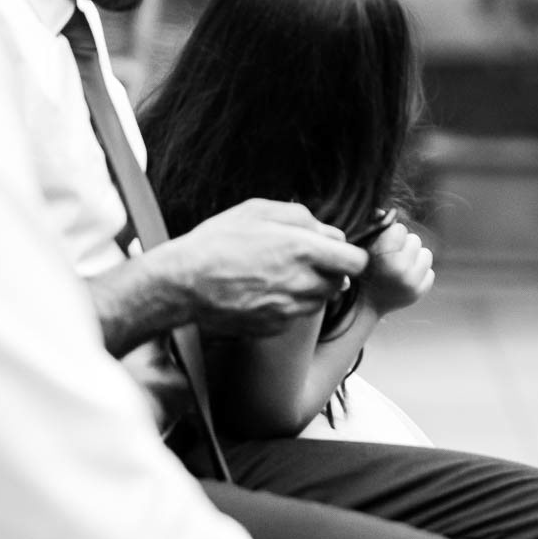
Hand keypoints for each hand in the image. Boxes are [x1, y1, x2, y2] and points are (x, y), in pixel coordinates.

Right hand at [170, 199, 368, 333]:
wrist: (181, 283)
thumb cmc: (216, 242)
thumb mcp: (259, 211)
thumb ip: (303, 218)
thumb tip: (330, 232)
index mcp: (302, 249)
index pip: (356, 262)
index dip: (350, 256)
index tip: (337, 252)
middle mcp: (301, 282)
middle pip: (340, 283)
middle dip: (329, 271)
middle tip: (302, 261)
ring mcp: (289, 309)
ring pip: (318, 300)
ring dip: (309, 288)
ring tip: (277, 274)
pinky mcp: (274, 327)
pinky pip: (295, 315)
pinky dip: (288, 304)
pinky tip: (262, 291)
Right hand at [361, 220, 434, 313]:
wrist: (363, 304)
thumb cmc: (361, 268)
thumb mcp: (362, 246)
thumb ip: (374, 227)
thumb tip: (387, 211)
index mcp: (386, 257)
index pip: (400, 229)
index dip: (391, 235)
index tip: (382, 245)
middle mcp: (402, 271)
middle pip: (414, 240)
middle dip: (404, 245)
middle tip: (390, 257)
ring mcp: (413, 284)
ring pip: (426, 254)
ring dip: (414, 257)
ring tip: (398, 266)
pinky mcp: (420, 292)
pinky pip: (429, 272)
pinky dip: (419, 272)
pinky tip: (404, 278)